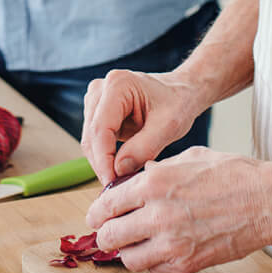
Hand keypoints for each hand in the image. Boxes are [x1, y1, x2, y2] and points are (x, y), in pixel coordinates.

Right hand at [81, 69, 204, 185]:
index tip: (112, 183)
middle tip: (119, 188)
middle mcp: (101, 88)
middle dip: (103, 164)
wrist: (180, 92)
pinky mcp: (98, 111)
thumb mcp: (168, 126)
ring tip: (122, 180)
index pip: (100, 128)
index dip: (104, 159)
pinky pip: (95, 140)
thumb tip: (117, 170)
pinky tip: (120, 168)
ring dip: (103, 162)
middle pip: (92, 135)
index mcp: (118, 84)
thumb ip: (144, 148)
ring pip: (90, 140)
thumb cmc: (177, 103)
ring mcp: (97, 99)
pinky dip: (106, 157)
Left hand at [85, 147, 271, 272]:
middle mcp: (158, 215)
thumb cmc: (231, 174)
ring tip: (132, 242)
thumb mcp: (188, 157)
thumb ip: (159, 169)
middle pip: (110, 235)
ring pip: (128, 259)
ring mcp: (172, 243)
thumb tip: (140, 176)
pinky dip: (149, 261)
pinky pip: (153, 269)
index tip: (95, 214)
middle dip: (105, 233)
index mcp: (155, 183)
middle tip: (107, 230)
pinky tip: (156, 248)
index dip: (97, 211)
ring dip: (125, 251)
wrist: (265, 201)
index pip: (107, 203)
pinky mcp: (187, 263)